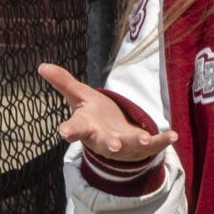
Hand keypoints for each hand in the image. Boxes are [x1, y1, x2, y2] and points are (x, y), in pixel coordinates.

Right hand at [38, 63, 177, 161]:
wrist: (113, 136)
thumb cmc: (94, 115)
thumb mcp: (79, 97)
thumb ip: (63, 82)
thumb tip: (41, 65)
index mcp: (86, 127)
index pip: (75, 130)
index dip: (69, 131)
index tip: (64, 132)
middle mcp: (104, 139)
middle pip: (105, 143)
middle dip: (110, 144)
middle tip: (113, 146)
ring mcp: (124, 146)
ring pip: (130, 146)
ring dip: (136, 143)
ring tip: (144, 139)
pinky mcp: (142, 147)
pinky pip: (154, 145)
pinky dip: (163, 141)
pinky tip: (173, 135)